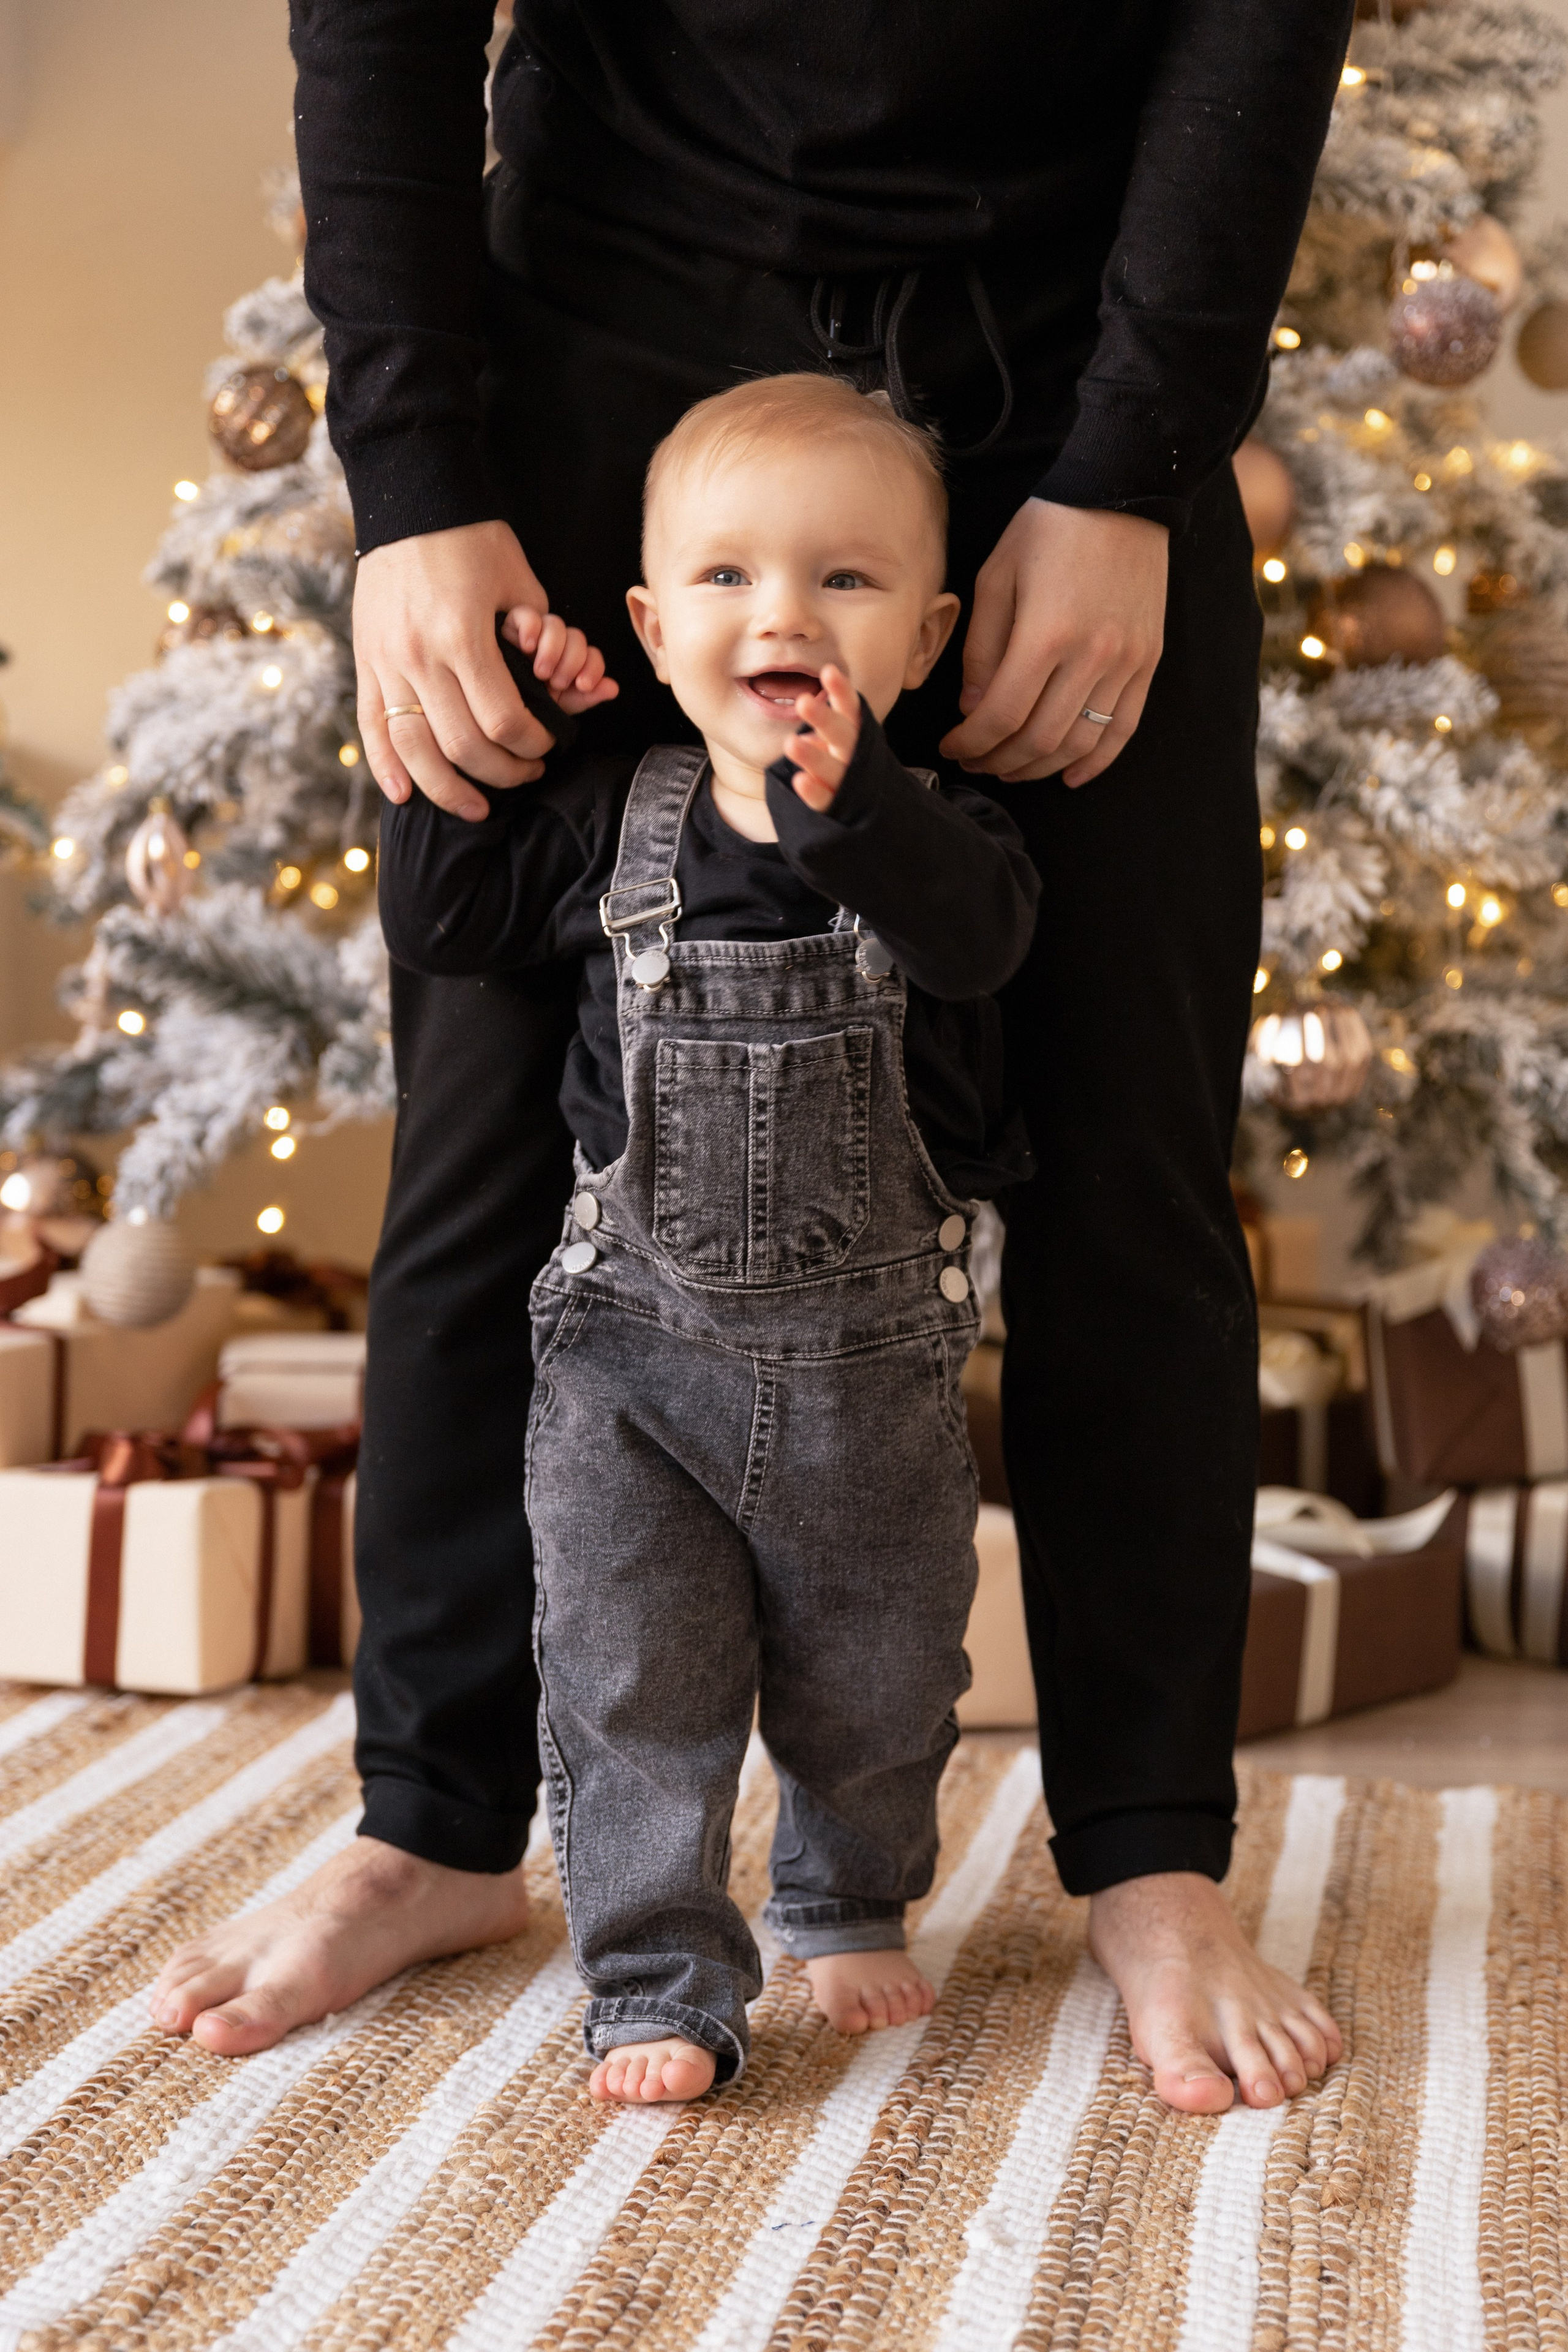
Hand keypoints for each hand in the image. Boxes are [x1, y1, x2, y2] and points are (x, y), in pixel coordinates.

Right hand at [356, 520, 557, 823]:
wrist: (409, 500)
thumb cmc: (474, 539)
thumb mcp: (519, 583)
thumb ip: (536, 640)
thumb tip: (558, 688)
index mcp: (463, 636)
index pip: (504, 721)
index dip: (534, 744)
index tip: (549, 744)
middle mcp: (420, 655)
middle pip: (463, 746)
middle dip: (503, 772)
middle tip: (527, 772)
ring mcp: (386, 660)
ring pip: (415, 750)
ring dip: (447, 789)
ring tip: (475, 806)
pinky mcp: (365, 660)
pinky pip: (372, 728)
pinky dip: (387, 768)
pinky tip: (406, 796)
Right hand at [502, 607, 619, 717]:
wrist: (472, 697)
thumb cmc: (511, 711)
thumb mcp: (548, 708)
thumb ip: (579, 699)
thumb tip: (614, 688)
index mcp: (558, 672)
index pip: (589, 661)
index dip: (591, 670)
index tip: (584, 684)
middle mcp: (545, 652)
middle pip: (577, 641)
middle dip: (573, 662)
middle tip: (556, 681)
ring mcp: (527, 637)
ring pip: (558, 626)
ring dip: (554, 648)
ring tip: (540, 670)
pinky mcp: (507, 623)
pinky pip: (528, 615)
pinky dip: (533, 627)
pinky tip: (527, 645)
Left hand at [789, 665, 860, 810]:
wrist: (877, 810)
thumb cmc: (846, 765)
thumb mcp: (841, 741)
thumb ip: (827, 728)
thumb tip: (806, 728)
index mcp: (855, 735)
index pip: (851, 709)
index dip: (841, 691)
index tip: (829, 671)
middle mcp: (854, 757)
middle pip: (842, 735)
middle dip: (824, 718)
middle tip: (803, 701)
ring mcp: (848, 783)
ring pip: (832, 769)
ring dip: (812, 757)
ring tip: (790, 743)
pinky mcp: (837, 807)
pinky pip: (825, 800)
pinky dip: (813, 792)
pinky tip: (799, 781)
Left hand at [940, 501, 1167, 786]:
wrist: (1121, 493)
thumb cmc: (1049, 530)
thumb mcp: (996, 577)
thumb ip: (982, 648)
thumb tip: (974, 708)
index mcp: (1046, 635)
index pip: (1002, 716)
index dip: (972, 743)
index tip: (952, 745)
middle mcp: (1091, 656)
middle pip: (1039, 739)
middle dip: (999, 760)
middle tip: (976, 761)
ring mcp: (1126, 662)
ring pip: (1080, 742)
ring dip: (1041, 766)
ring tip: (1012, 768)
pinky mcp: (1149, 661)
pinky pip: (1123, 728)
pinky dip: (1096, 760)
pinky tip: (1069, 775)